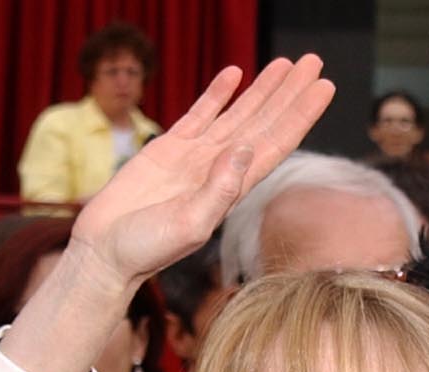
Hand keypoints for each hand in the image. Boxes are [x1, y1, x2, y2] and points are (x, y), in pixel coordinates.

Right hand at [68, 57, 334, 291]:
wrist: (105, 251)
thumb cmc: (146, 250)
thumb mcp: (190, 225)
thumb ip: (219, 190)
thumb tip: (245, 148)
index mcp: (232, 188)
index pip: (277, 143)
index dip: (300, 115)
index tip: (324, 88)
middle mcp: (220, 169)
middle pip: (265, 122)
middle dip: (290, 93)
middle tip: (314, 62)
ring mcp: (196, 156)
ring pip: (239, 113)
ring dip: (263, 89)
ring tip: (286, 63)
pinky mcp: (168, 148)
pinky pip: (201, 113)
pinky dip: (219, 93)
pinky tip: (236, 74)